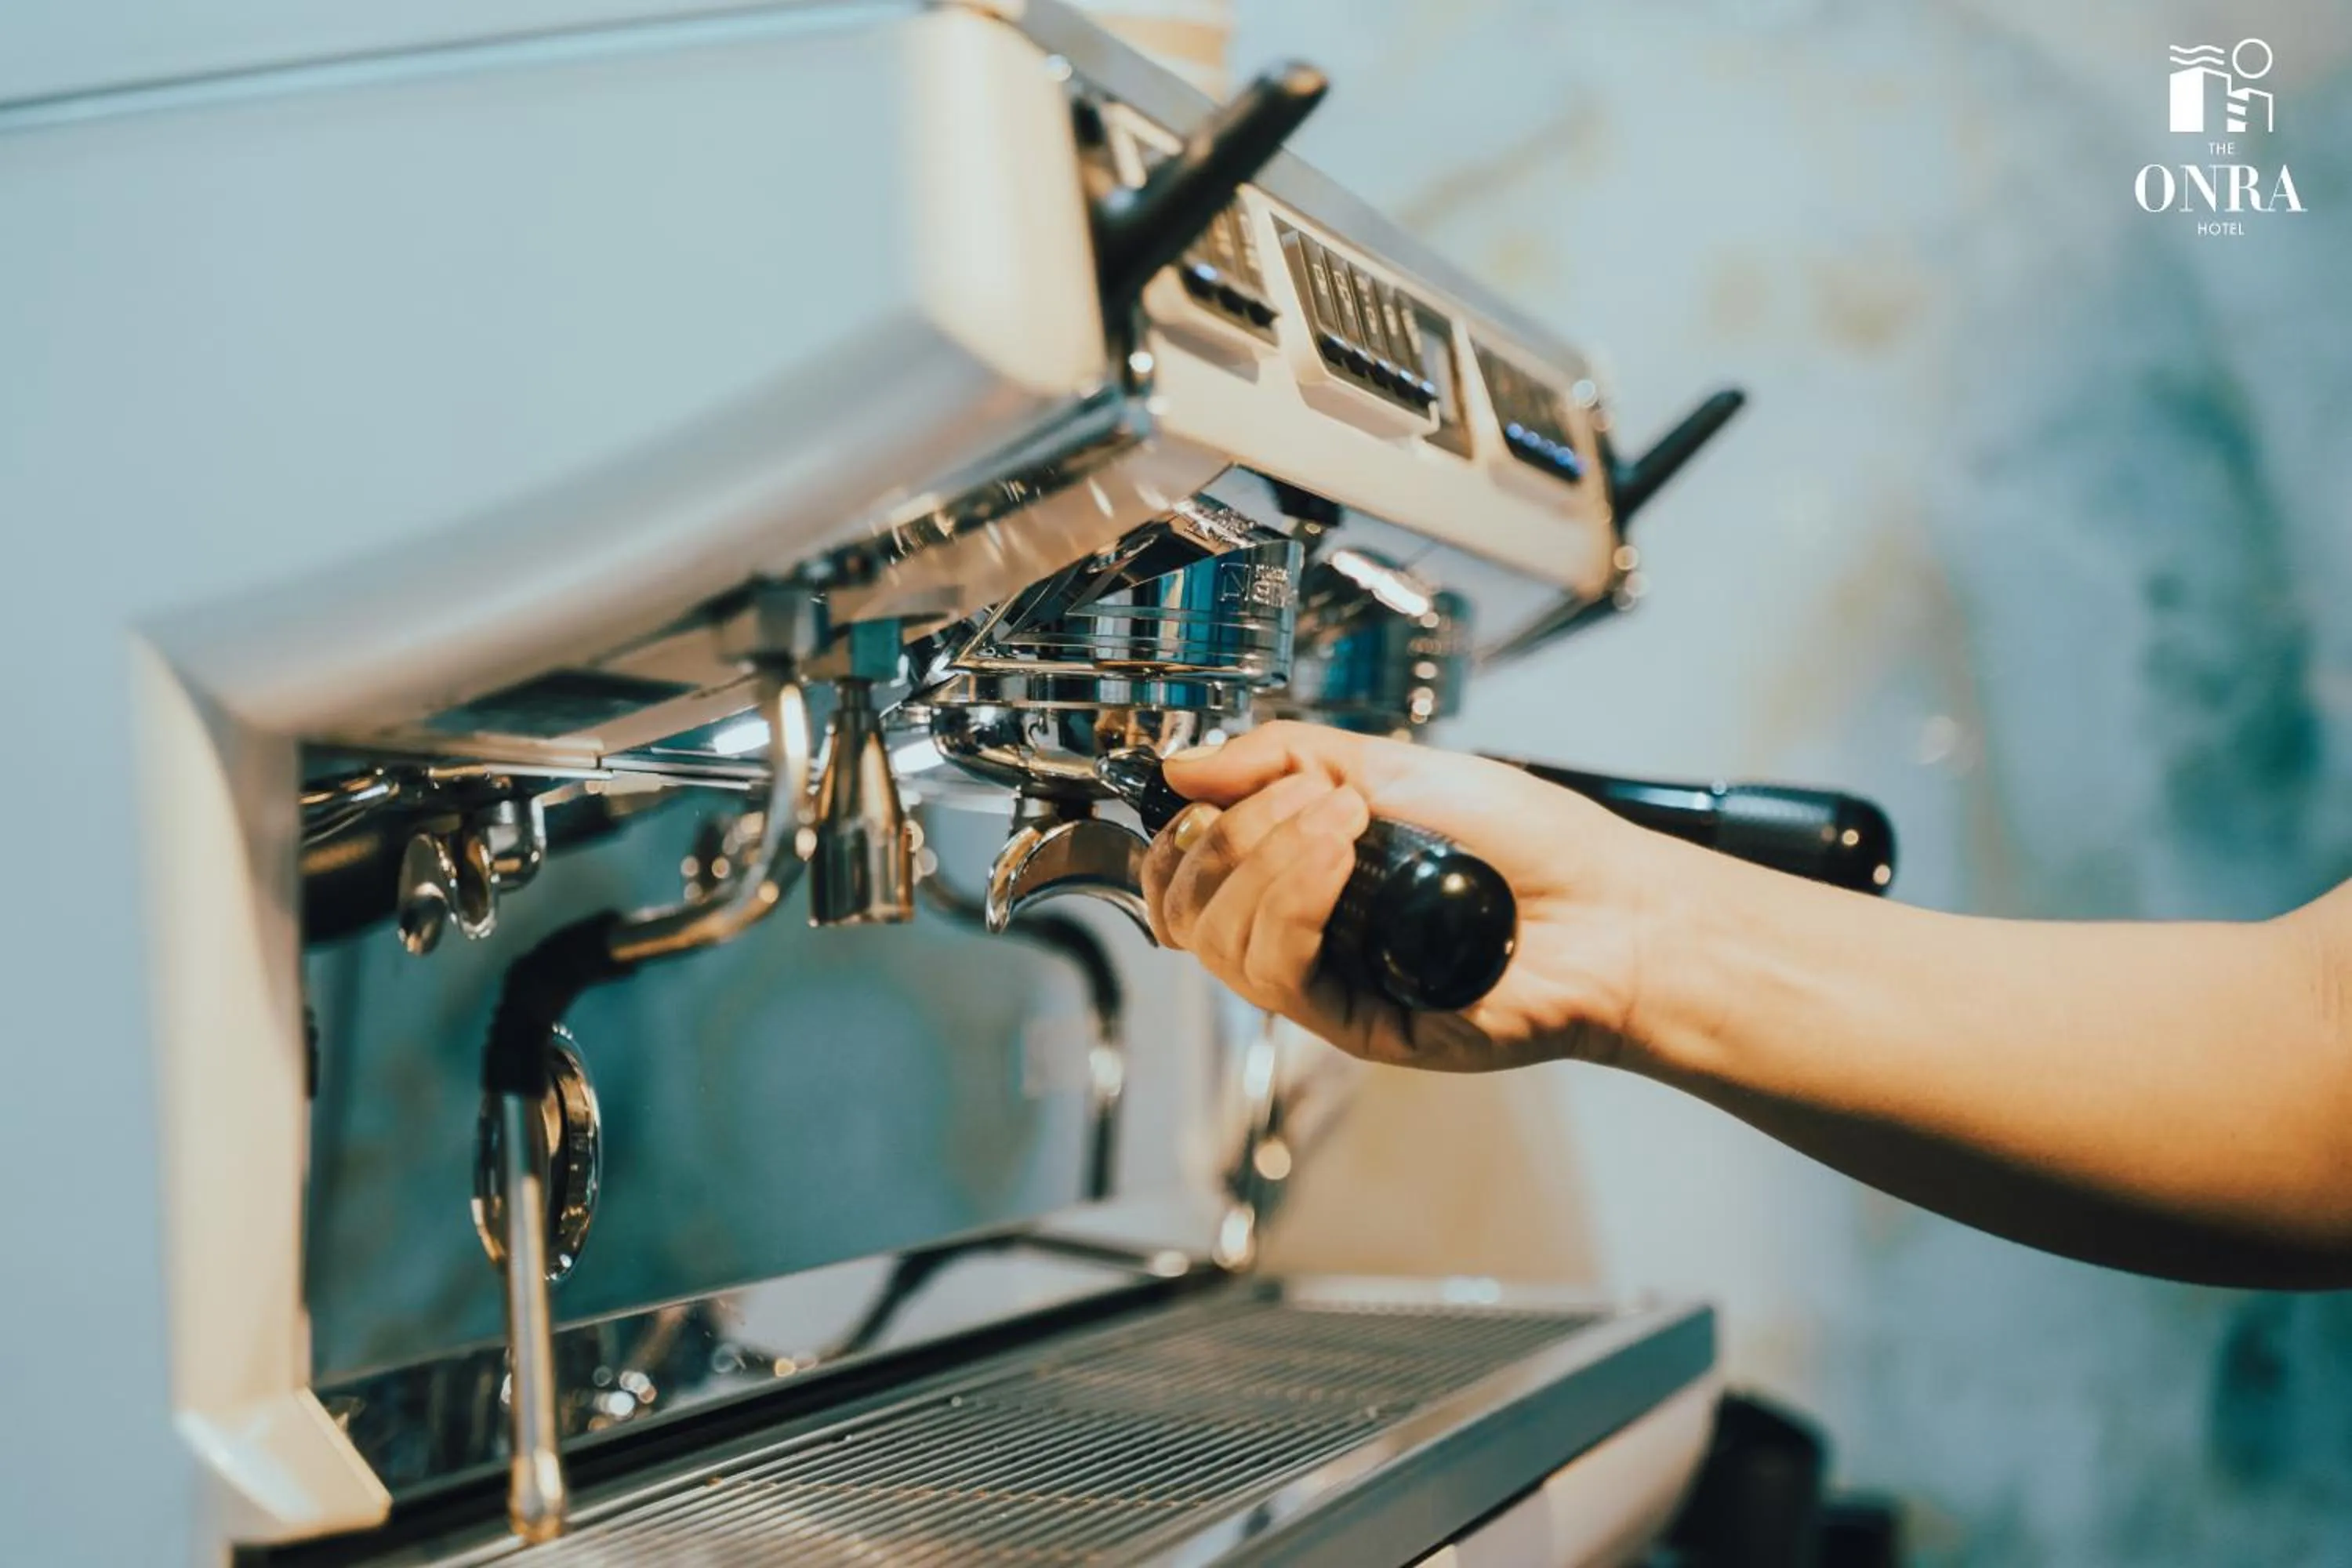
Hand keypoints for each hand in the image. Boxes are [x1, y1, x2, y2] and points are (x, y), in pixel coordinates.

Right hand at [1139, 721, 1665, 1071]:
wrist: (1613, 908)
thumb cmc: (1530, 842)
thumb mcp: (1394, 765)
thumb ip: (1285, 758)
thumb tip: (1183, 766)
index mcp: (1301, 875)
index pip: (1186, 873)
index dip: (1188, 827)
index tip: (1228, 783)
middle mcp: (1303, 933)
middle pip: (1187, 911)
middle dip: (1228, 839)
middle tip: (1311, 801)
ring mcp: (1328, 982)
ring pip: (1223, 943)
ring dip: (1267, 862)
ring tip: (1345, 823)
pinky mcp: (1357, 1024)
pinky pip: (1280, 975)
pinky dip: (1294, 903)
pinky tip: (1338, 861)